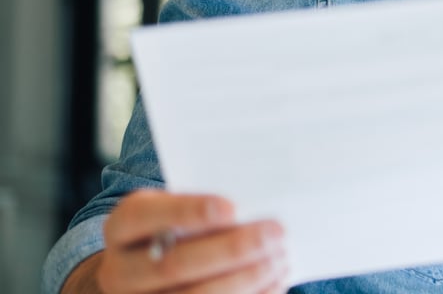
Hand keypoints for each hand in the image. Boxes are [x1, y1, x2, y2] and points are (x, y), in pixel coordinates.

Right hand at [84, 189, 287, 293]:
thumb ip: (205, 207)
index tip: (231, 207)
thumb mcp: (177, 209)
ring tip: (279, 259)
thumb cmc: (176, 229)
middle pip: (173, 265)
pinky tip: (275, 281)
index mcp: (121, 228)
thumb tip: (256, 203)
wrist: (146, 273)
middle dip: (230, 250)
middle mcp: (120, 271)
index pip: (143, 216)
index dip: (187, 212)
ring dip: (244, 279)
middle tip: (274, 233)